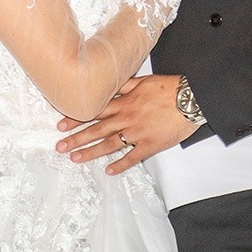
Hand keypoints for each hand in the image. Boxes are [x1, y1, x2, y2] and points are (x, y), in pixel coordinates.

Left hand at [55, 75, 198, 173]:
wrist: (191, 99)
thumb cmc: (169, 88)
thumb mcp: (143, 81)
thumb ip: (124, 85)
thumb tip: (108, 84)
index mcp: (124, 103)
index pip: (94, 111)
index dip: (76, 118)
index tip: (61, 125)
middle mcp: (126, 118)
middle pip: (96, 130)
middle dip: (76, 138)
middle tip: (60, 146)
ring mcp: (137, 133)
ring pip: (109, 144)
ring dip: (91, 152)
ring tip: (75, 158)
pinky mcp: (150, 144)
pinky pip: (133, 157)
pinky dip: (121, 165)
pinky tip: (109, 171)